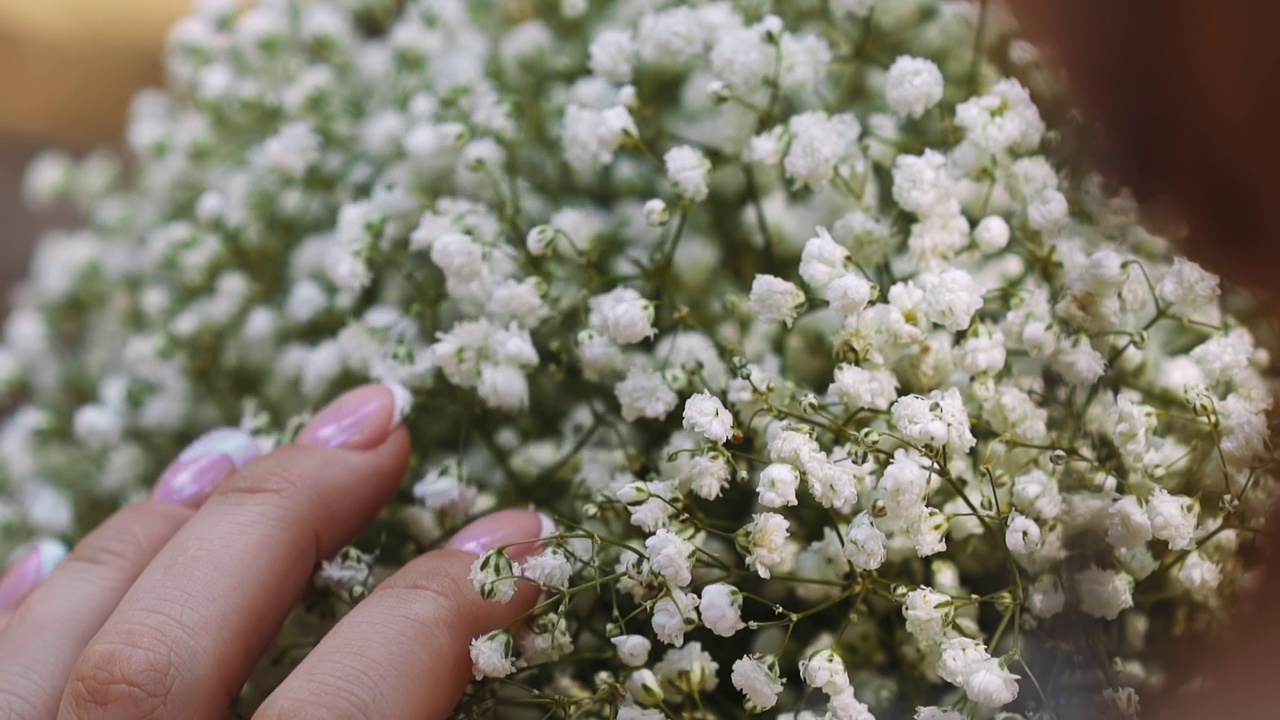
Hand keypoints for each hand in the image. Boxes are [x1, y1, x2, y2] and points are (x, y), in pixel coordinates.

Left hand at [0, 383, 544, 718]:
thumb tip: (484, 639)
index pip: (354, 702)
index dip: (445, 610)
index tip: (516, 543)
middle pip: (171, 648)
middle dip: (288, 514)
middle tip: (382, 424)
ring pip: (56, 651)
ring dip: (152, 535)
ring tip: (234, 455)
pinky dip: (25, 607)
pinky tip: (56, 558)